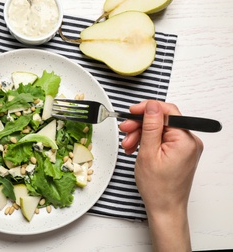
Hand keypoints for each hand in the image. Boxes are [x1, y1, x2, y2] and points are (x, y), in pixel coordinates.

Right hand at [119, 100, 202, 250]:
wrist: (164, 208)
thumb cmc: (157, 188)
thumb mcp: (148, 153)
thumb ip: (151, 127)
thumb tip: (152, 106)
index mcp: (185, 140)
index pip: (168, 111)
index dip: (147, 109)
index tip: (131, 112)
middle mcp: (189, 141)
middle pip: (162, 121)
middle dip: (140, 125)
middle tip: (125, 131)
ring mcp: (185, 147)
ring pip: (160, 130)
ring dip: (141, 135)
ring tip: (128, 146)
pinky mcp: (180, 152)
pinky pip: (162, 139)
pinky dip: (148, 142)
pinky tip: (136, 149)